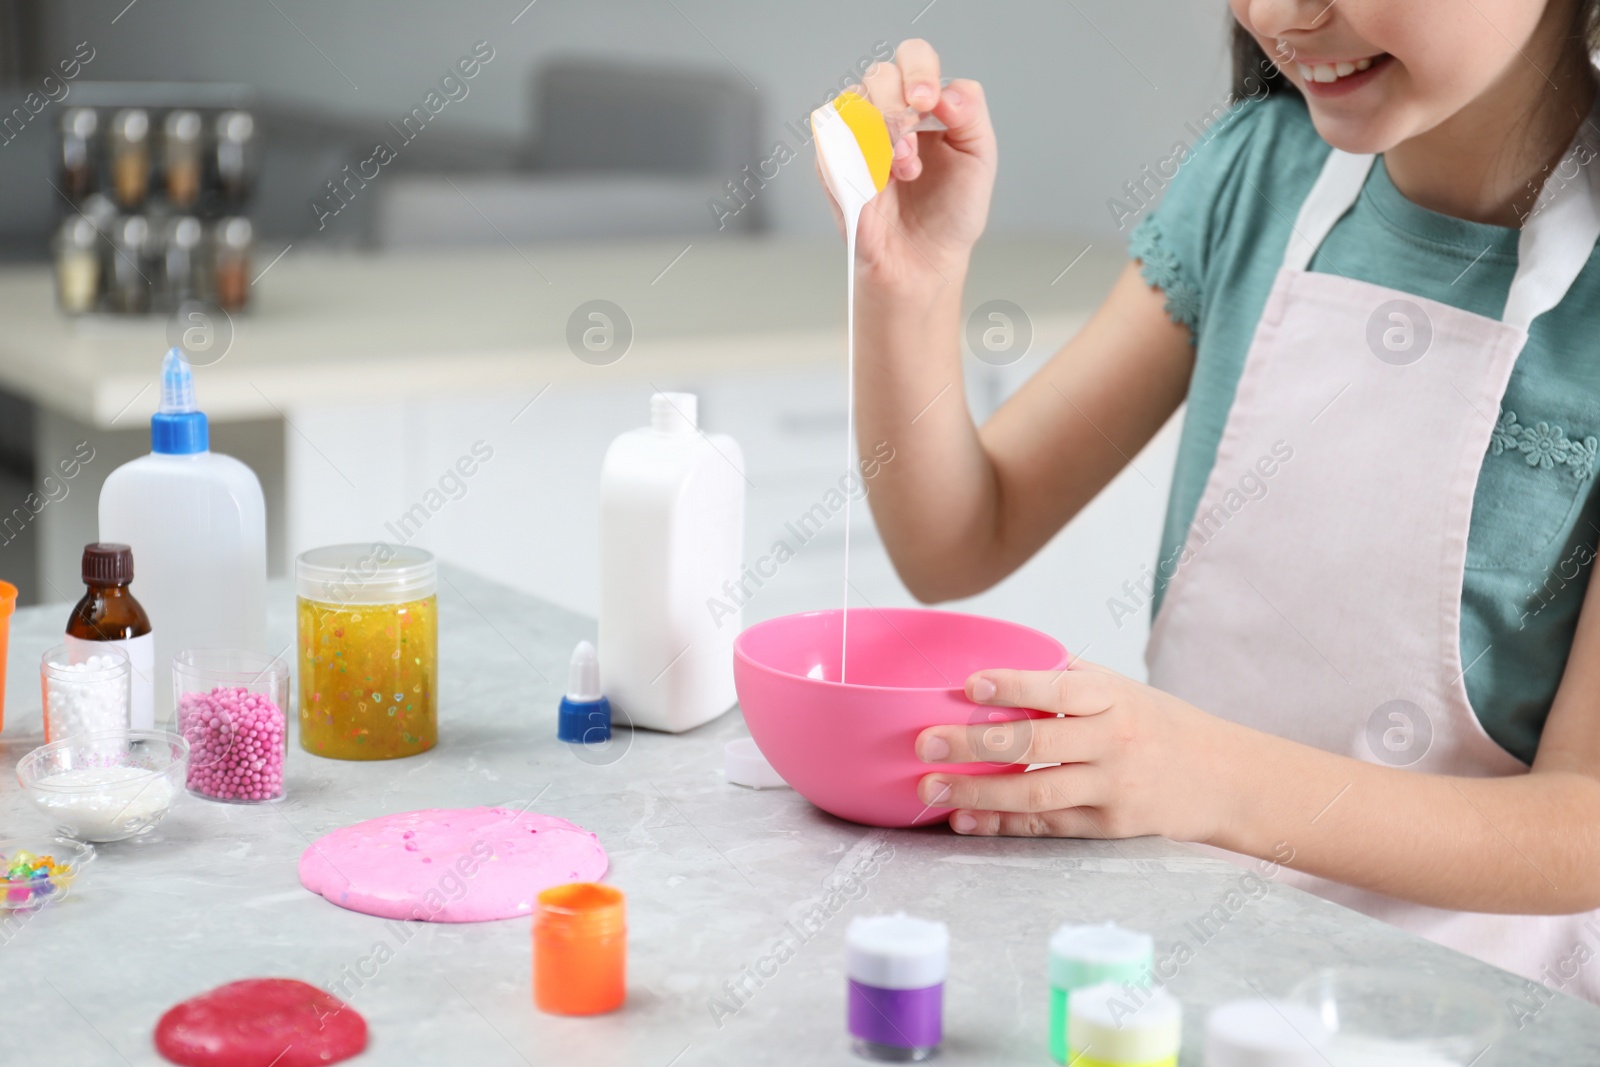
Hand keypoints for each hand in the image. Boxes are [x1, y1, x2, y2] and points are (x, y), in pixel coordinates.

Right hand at [816, 38, 996, 286]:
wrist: (926, 261)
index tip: (929, 104)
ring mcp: (857, 137)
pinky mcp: (833, 164)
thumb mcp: (979, 158)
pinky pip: (832, 137)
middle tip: (914, 142)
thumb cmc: (951, 213)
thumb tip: (947, 92)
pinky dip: (860, 153)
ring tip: (905, 170)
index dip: (919, 71)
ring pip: (854, 103)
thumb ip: (971, 115)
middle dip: (898, 103)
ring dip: (883, 134)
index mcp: (923, 105)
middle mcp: (888, 114)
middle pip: (880, 74)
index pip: (914, 59)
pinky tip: (882, 180)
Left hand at [914, 661, 1235, 842]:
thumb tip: (994, 657)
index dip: (1013, 686)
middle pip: (1036, 744)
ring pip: (1034, 793)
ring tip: (930, 787)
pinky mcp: (1107, 827)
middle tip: (925, 742)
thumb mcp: (1121, 687)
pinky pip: (1045, 826)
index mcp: (1112, 698)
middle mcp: (1113, 742)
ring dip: (976, 793)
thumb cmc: (1155, 723)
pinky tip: (962, 820)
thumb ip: (1064, 676)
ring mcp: (1111, 788)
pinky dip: (1000, 823)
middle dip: (975, 744)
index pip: (1058, 690)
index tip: (969, 684)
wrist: (1221, 778)